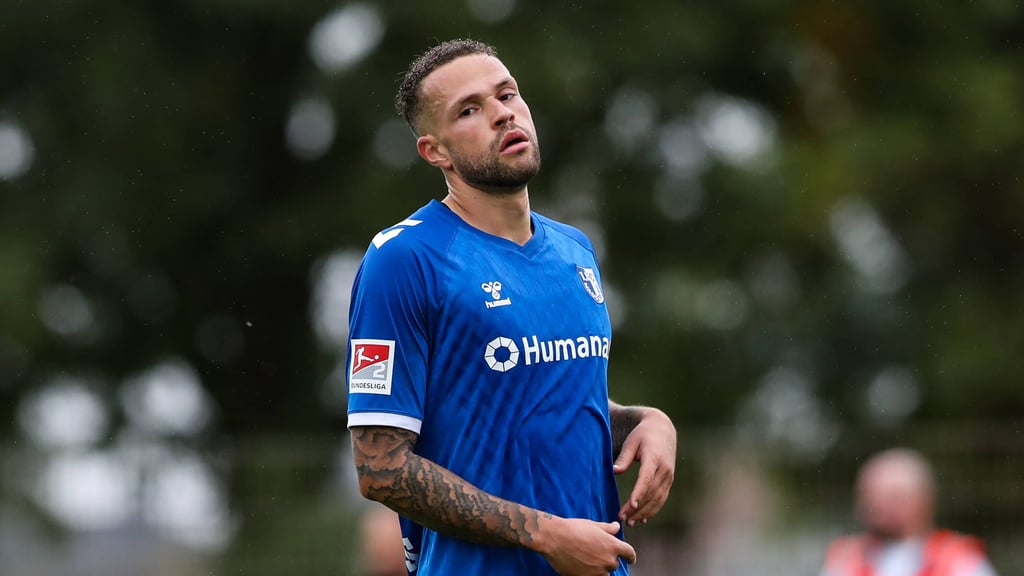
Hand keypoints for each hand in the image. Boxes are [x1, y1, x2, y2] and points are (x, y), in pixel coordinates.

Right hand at [538, 517, 635, 575]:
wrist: (555, 539)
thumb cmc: (573, 529)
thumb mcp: (593, 525)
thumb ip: (608, 528)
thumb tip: (616, 527)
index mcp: (613, 545)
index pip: (629, 553)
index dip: (630, 556)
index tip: (630, 559)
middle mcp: (608, 560)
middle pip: (614, 564)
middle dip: (608, 559)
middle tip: (594, 552)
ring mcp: (597, 572)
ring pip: (604, 573)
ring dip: (599, 568)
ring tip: (586, 559)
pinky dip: (589, 573)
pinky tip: (580, 565)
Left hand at [613, 407, 675, 525]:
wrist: (663, 429)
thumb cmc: (643, 435)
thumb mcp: (631, 442)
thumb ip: (624, 457)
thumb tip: (615, 471)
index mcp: (654, 458)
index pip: (646, 478)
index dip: (639, 493)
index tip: (631, 505)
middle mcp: (664, 469)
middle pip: (651, 492)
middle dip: (637, 507)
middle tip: (623, 518)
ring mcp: (668, 476)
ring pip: (657, 498)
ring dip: (644, 512)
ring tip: (630, 522)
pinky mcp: (669, 480)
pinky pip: (661, 498)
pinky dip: (653, 509)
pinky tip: (643, 519)